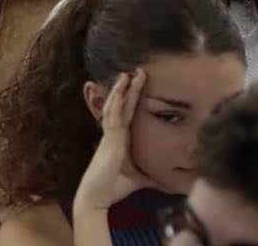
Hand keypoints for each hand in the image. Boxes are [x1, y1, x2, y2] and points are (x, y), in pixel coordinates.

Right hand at [74, 70, 157, 212]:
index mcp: (120, 139)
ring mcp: (110, 135)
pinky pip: (112, 116)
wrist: (97, 195)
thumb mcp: (140, 177)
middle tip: (139, 71)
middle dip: (130, 88)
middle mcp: (114, 133)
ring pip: (116, 106)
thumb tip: (170, 179)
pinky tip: (119, 91)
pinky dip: (115, 102)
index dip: (132, 98)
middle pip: (122, 105)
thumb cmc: (114, 186)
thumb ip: (152, 173)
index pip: (128, 114)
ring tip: (128, 74)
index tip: (138, 83)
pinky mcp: (110, 139)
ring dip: (121, 90)